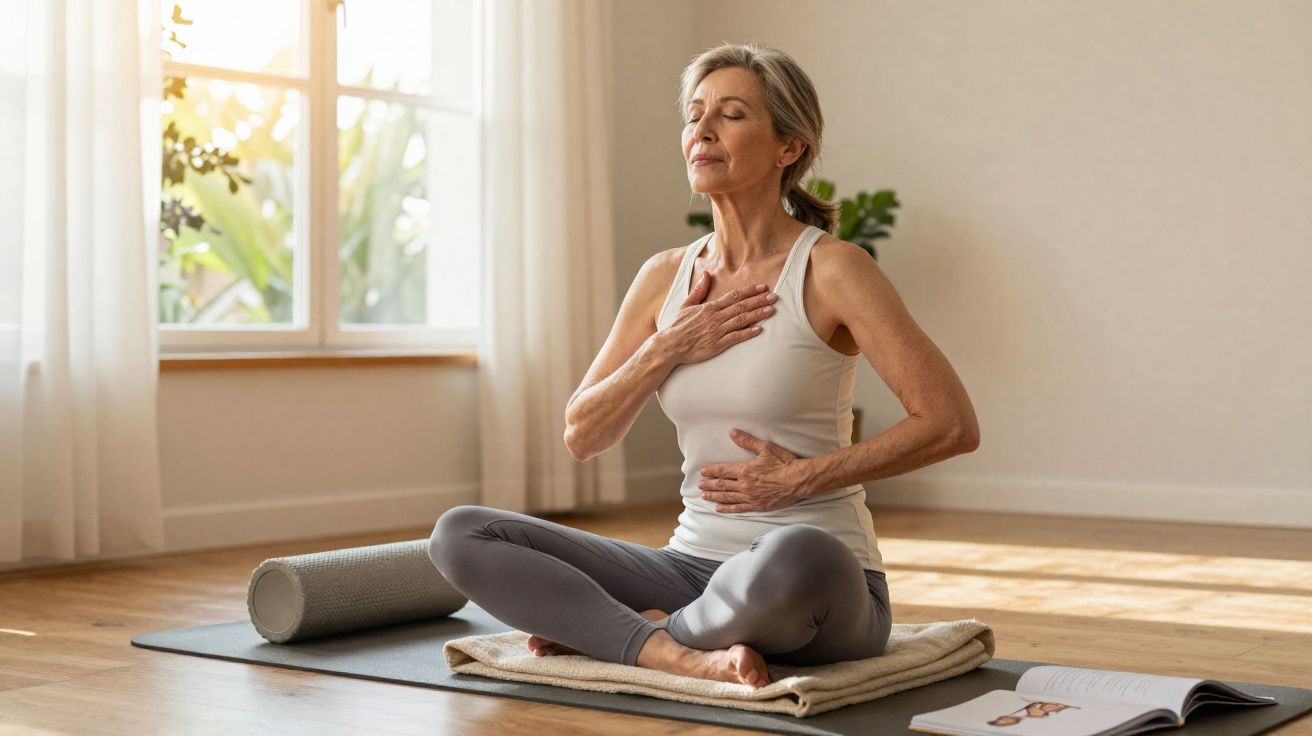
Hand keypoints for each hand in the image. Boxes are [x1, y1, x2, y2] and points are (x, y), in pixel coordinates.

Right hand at [662, 272, 778, 364]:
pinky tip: (759, 329)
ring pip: (741, 320)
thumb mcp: (686, 305)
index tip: (762, 286)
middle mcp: (716, 317)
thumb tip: (706, 274)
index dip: (750, 291)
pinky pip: (735, 337)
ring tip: (771, 310)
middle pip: (742, 306)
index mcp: (710, 307)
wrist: (671, 345)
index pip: (734, 296)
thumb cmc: (678, 326)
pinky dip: (748, 333)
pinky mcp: (717, 344)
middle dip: (759, 300)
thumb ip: (698, 290)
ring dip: (758, 314)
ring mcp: (717, 331)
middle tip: (774, 296)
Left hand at [697, 428, 806, 511]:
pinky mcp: (757, 506)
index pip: (723, 471)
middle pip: (722, 485)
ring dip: (714, 496)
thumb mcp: (766, 448)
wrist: (798, 480)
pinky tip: (719, 508)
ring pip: (727, 497)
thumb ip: (747, 441)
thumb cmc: (784, 463)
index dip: (712, 471)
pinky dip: (727, 508)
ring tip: (704, 496)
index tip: (703, 472)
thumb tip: (732, 432)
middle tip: (700, 485)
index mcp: (745, 470)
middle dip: (709, 485)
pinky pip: (738, 508)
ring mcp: (750, 497)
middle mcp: (744, 485)